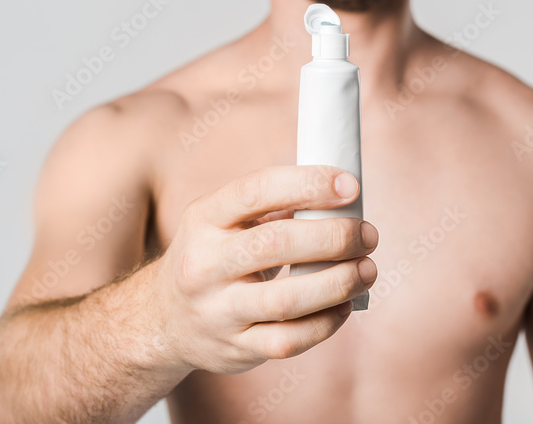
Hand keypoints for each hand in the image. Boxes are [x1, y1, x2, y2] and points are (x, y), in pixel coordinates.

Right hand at [153, 165, 377, 373]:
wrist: (164, 319)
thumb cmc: (214, 255)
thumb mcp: (224, 220)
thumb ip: (274, 206)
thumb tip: (343, 196)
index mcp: (204, 218)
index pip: (255, 191)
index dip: (307, 184)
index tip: (350, 185)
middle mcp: (204, 264)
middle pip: (275, 244)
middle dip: (333, 237)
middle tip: (367, 234)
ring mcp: (216, 311)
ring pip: (286, 300)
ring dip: (338, 283)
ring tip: (367, 270)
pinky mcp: (234, 349)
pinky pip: (288, 340)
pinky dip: (326, 323)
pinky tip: (345, 305)